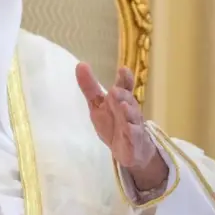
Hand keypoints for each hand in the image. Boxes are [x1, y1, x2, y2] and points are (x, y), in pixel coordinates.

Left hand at [76, 63, 167, 188]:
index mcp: (121, 100)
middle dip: (122, 95)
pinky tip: (128, 128)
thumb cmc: (113, 124)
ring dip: (129, 112)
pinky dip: (132, 132)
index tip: (123, 70)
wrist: (129, 151)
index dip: (125, 79)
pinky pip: (134, 136)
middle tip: (114, 91)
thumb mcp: (98, 105)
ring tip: (123, 106)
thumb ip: (90, 87)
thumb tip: (80, 64)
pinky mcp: (134, 141)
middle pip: (128, 100)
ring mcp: (133, 125)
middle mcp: (130, 110)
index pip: (124, 87)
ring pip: (133, 117)